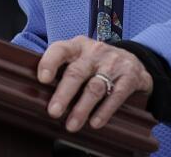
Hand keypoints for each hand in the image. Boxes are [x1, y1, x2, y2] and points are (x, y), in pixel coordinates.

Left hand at [37, 35, 153, 132]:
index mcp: (78, 46)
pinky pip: (116, 95)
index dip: (50, 62)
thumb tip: (36, 92)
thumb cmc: (97, 63)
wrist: (134, 61)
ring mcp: (113, 63)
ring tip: (72, 124)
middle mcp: (95, 52)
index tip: (42, 79)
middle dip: (64, 93)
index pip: (60, 50)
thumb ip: (63, 68)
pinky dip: (104, 110)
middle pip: (77, 72)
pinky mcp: (129, 76)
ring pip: (95, 87)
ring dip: (82, 108)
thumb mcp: (80, 58)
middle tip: (54, 112)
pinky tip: (95, 122)